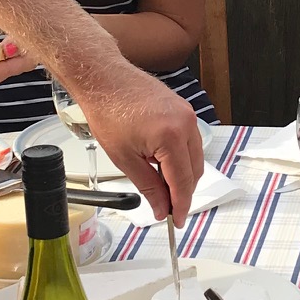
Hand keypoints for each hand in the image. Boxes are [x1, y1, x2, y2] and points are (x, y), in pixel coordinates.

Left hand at [75, 68, 204, 221]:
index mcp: (171, 137)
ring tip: (161, 184)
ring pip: (195, 156)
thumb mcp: (125, 159)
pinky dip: (180, 156)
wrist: (104, 79)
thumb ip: (149, 187)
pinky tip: (162, 162)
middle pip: (194, 171)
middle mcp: (185, 123)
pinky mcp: (184, 109)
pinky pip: (190, 140)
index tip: (176, 220)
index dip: (180, 205)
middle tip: (166, 206)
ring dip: (182, 174)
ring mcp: (187, 114)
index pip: (183, 182)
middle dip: (182, 192)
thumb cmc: (109, 112)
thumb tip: (161, 208)